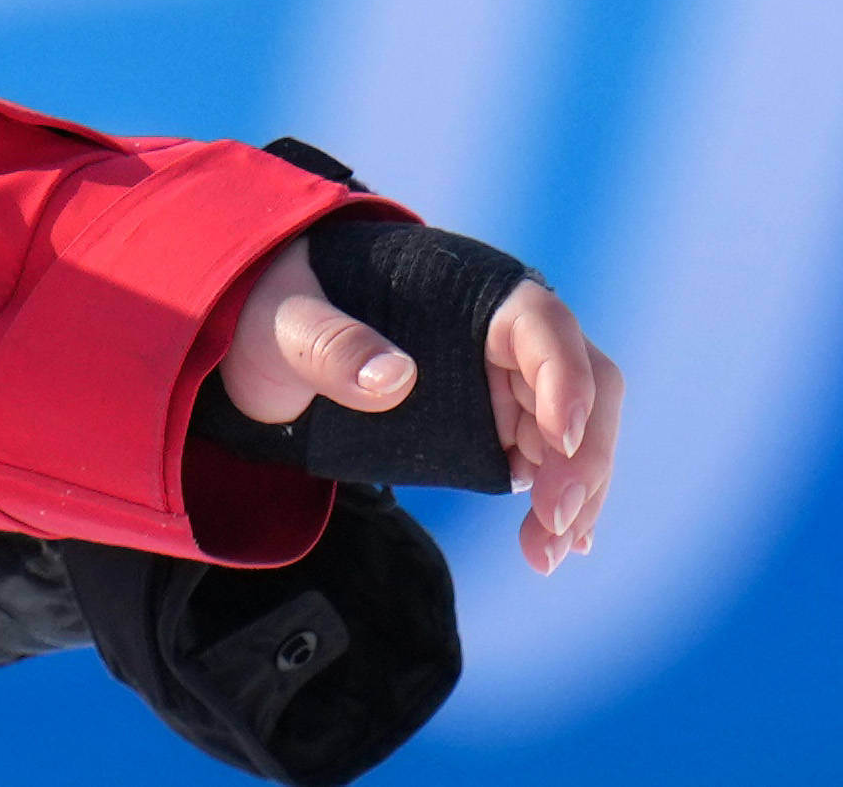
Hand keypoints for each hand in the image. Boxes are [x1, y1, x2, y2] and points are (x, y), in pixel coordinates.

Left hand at [219, 238, 623, 576]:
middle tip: (554, 523)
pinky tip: (553, 544)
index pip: (542, 324)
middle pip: (581, 385)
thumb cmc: (275, 310)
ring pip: (572, 431)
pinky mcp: (490, 421)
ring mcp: (500, 379)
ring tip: (546, 554)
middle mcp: (498, 332)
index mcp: (464, 289)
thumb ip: (331, 343)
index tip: (556, 443)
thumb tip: (396, 376)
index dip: (565, 379)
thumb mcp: (286, 322)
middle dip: (581, 456)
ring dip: (575, 492)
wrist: (261, 338)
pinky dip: (557, 499)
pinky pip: (546, 458)